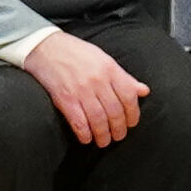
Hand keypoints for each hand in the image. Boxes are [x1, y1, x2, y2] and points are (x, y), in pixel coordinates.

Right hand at [17, 27, 146, 148]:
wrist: (46, 48)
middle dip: (119, 128)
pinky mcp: (65, 99)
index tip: (132, 123)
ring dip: (103, 135)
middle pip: (115, 111)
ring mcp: (81, 90)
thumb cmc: (77, 53)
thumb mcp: (104, 59)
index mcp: (110, 69)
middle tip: (119, 136)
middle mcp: (98, 81)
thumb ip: (124, 77)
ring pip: (99, 119)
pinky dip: (84, 133)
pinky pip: (79, 121)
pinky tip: (87, 139)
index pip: (129, 96)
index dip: (133, 113)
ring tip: (104, 142)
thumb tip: (144, 91)